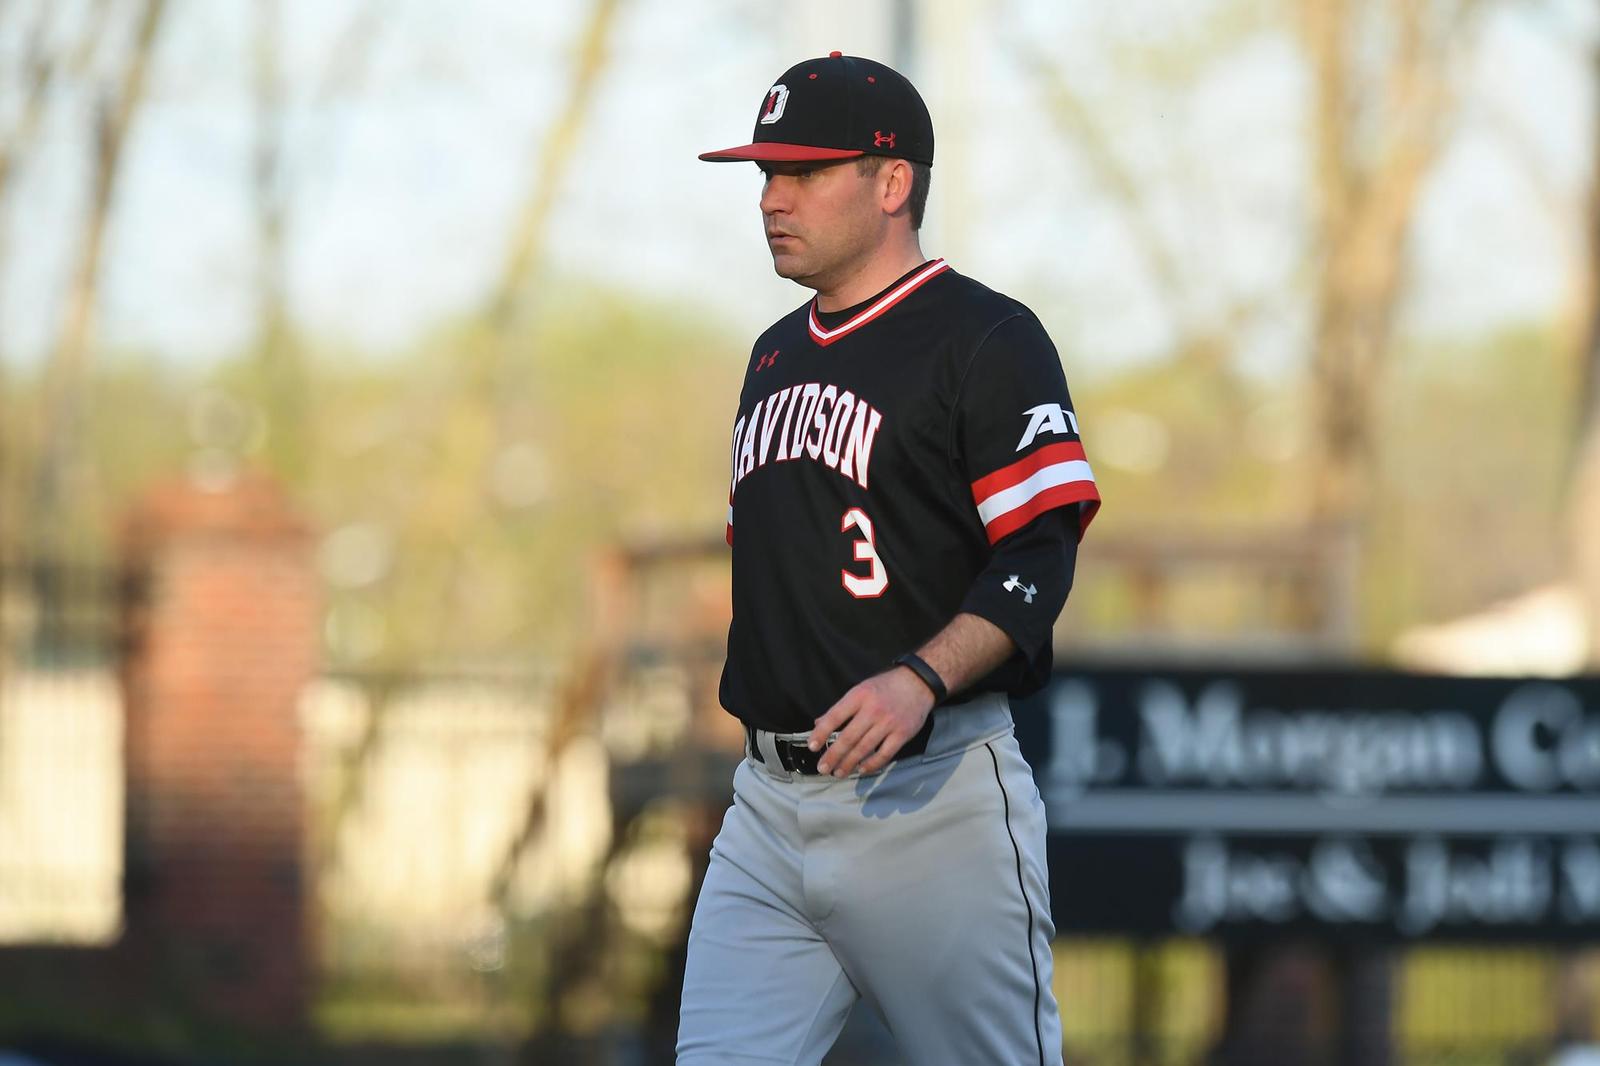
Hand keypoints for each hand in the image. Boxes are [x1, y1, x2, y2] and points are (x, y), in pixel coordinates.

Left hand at [810, 665, 936, 776]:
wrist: (918, 682)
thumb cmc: (885, 686)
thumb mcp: (860, 689)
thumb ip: (841, 708)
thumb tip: (818, 724)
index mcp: (859, 696)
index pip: (835, 716)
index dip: (821, 733)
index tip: (812, 746)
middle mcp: (873, 710)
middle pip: (848, 737)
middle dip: (833, 755)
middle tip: (822, 768)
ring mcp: (889, 723)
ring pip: (864, 749)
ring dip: (849, 763)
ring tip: (838, 772)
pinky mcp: (902, 734)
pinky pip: (884, 754)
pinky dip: (871, 764)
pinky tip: (861, 770)